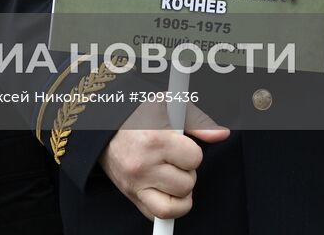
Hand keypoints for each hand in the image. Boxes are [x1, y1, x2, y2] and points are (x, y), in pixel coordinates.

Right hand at [99, 102, 229, 221]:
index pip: (194, 158)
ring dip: (179, 191)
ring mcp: (135, 183)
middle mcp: (143, 165)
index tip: (179, 143)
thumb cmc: (137, 115)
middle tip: (172, 158)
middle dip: (185, 170)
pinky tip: (166, 191)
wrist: (102, 127)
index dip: (191, 151)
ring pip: (176, 205)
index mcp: (154, 139)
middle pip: (187, 183)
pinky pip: (158, 216)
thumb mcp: (167, 106)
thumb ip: (197, 121)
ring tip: (170, 174)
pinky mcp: (131, 195)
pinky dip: (168, 208)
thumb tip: (221, 134)